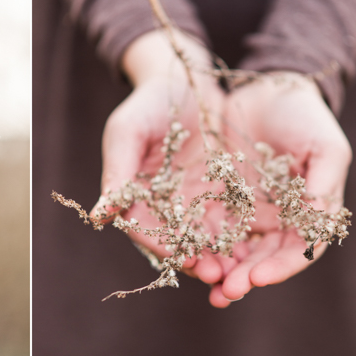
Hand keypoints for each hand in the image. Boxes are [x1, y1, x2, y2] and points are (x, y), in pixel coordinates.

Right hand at [92, 29, 232, 284]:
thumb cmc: (150, 102)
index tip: (181, 259)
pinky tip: (257, 250)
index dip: (162, 246)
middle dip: (196, 262)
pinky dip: (242, 240)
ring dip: (220, 258)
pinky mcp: (223, 195)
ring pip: (206, 240)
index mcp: (136, 194)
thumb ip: (117, 173)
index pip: (143, 228)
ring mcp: (194, 202)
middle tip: (215, 275)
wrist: (187, 79)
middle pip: (177, 243)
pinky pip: (232, 223)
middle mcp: (164, 205)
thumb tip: (98, 216)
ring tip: (237, 271)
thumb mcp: (128, 131)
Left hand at [212, 73, 351, 306]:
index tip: (258, 278)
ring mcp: (244, 211)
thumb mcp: (325, 147)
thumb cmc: (305, 116)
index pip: (298, 252)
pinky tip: (186, 256)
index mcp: (307, 213)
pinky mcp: (217, 199)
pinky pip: (207, 227)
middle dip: (245, 278)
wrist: (266, 88)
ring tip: (206, 283)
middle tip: (226, 292)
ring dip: (221, 270)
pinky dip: (200, 244)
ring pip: (233, 250)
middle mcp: (276, 219)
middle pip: (262, 259)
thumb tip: (320, 227)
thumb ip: (325, 187)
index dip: (280, 268)